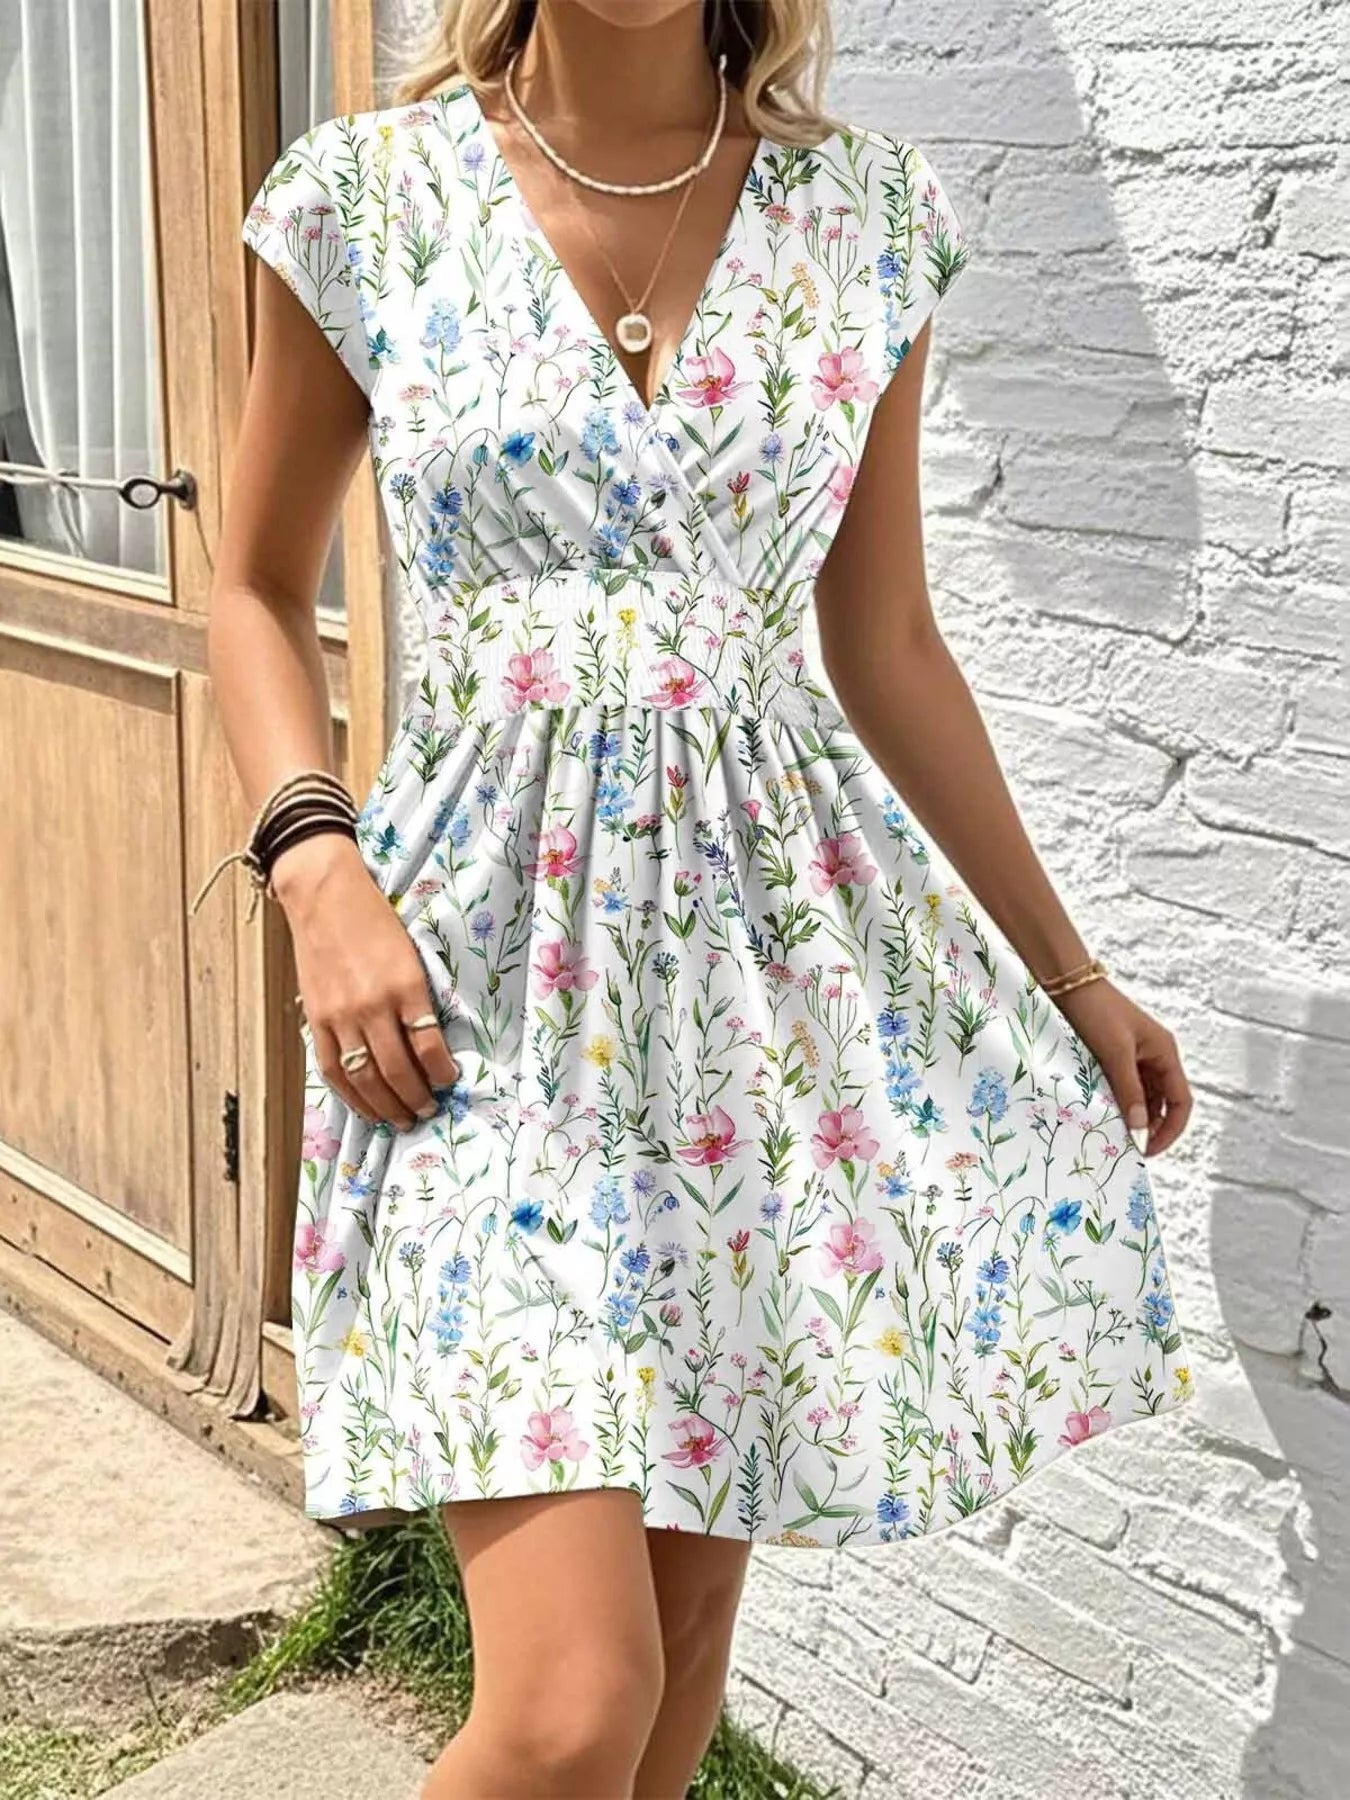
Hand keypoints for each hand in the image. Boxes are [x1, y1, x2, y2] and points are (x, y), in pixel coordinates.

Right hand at [271, 832, 459, 1128]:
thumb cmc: (375, 920)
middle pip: (398, 1070)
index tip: (450, 1083)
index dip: (441, 1073)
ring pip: (366, 1078)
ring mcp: (341, 1016)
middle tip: (428, 1111)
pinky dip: (351, 1095)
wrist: (323, 895)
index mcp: (405, 985)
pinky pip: (333, 1069)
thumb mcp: (411, 954)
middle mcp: (373, 1005)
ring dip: (387, 1105)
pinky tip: (366, 1108)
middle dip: (417, 1098)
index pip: (428, 1045)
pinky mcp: (316, 1019)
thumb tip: (430, 1043)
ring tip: (402, 1119)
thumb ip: (418, 998)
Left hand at [1049, 976, 1191, 1156]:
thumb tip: (1140, 1129)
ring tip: (1114, 1133)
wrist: (1068, 983)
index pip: (1181, 1101)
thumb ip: (1129, 1090)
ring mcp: (1137, 1055)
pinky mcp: (1116, 1054)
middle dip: (1150, 1126)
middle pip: (1163, 1102)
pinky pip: (1125, 1085)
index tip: (1149, 1150)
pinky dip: (1119, 1101)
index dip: (1170, 1129)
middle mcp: (1156, 1055)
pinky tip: (1104, 1113)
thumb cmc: (1096, 1012)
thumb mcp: (1115, 1053)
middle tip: (1127, 1147)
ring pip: (1143, 1096)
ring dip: (1134, 1115)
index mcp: (1165, 1052)